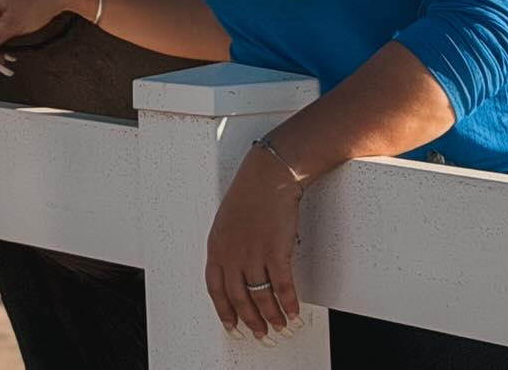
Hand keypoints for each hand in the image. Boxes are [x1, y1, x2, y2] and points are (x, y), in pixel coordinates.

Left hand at [204, 145, 304, 345]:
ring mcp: (253, 253)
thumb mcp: (227, 221)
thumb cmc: (250, 193)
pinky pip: (283, 287)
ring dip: (271, 316)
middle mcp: (232, 253)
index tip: (232, 324)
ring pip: (261, 297)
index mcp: (216, 245)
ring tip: (279, 325)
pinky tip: (293, 311)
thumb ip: (228, 247)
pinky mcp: (276, 252)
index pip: (215, 288)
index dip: (224, 310)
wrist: (269, 175)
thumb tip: (236, 272)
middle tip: (260, 331)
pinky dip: (289, 303)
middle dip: (251, 319)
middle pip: (239, 298)